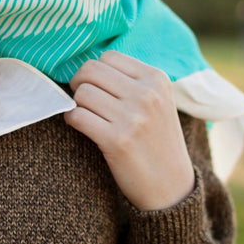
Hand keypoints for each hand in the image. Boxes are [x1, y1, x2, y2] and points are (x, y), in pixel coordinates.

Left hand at [64, 50, 194, 210]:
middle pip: (90, 70)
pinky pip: (76, 116)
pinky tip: (82, 127)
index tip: (97, 87)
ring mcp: (133, 117)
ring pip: (82, 92)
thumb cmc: (156, 140)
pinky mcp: (116, 140)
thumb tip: (87, 65)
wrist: (171, 186)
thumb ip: (130, 80)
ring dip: (77, 104)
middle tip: (84, 99)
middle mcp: (146, 94)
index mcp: (157, 79)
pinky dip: (72, 120)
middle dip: (79, 83)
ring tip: (87, 116)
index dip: (95, 71)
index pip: (108, 57)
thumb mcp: (158, 101)